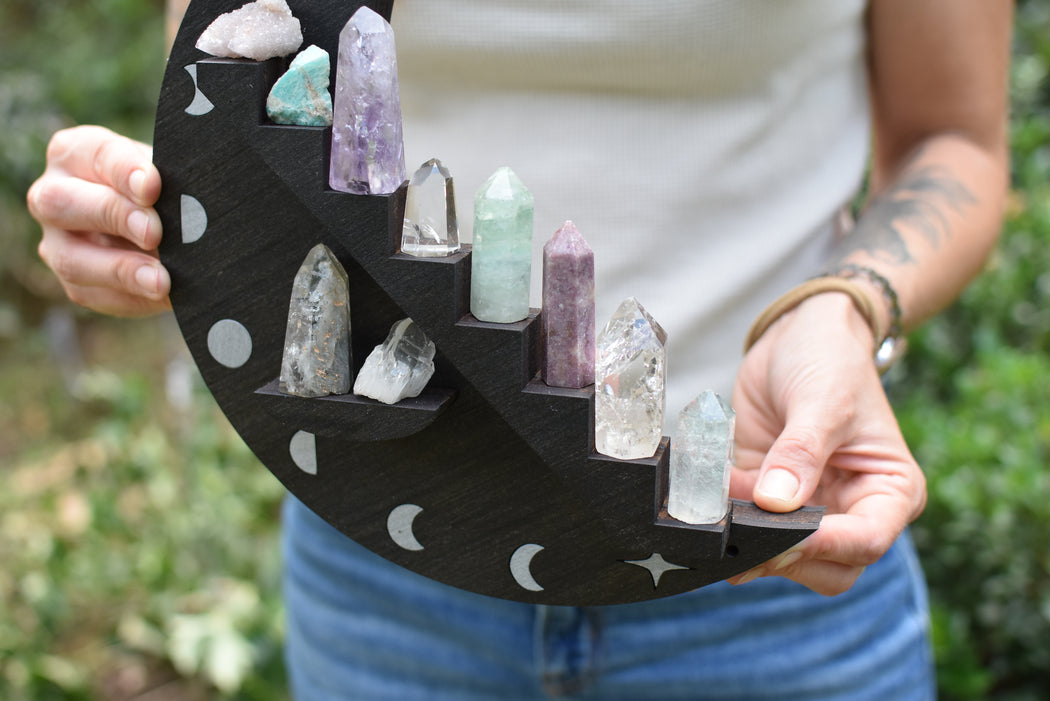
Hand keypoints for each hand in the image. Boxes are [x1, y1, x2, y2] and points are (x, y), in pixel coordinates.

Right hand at [28, 125, 170, 316]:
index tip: (152, 187)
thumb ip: (171, 183)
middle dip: (113, 216)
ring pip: (70, 259)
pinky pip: (92, 294)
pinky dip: (131, 297)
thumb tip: (188, 203)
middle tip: (154, 232)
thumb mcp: (170, 177)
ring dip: (120, 270)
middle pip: (61, 203)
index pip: (94, 154)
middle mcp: (53, 194)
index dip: (123, 171)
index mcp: (76, 153)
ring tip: (160, 281)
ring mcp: (57, 242)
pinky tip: (162, 296)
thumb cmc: (169, 192)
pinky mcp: (75, 281)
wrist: (175, 230)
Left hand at [727, 292, 926, 595]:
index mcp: (890, 492)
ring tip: (717, 515)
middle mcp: (852, 509)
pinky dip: (725, 518)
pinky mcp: (766, 497)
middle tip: (740, 534)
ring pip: (783, 557)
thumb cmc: (831, 361)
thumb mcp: (822, 400)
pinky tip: (706, 498)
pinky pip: (746, 525)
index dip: (824, 545)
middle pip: (826, 566)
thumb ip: (800, 453)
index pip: (866, 541)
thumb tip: (776, 503)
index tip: (783, 535)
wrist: (799, 335)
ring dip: (748, 542)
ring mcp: (808, 507)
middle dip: (784, 557)